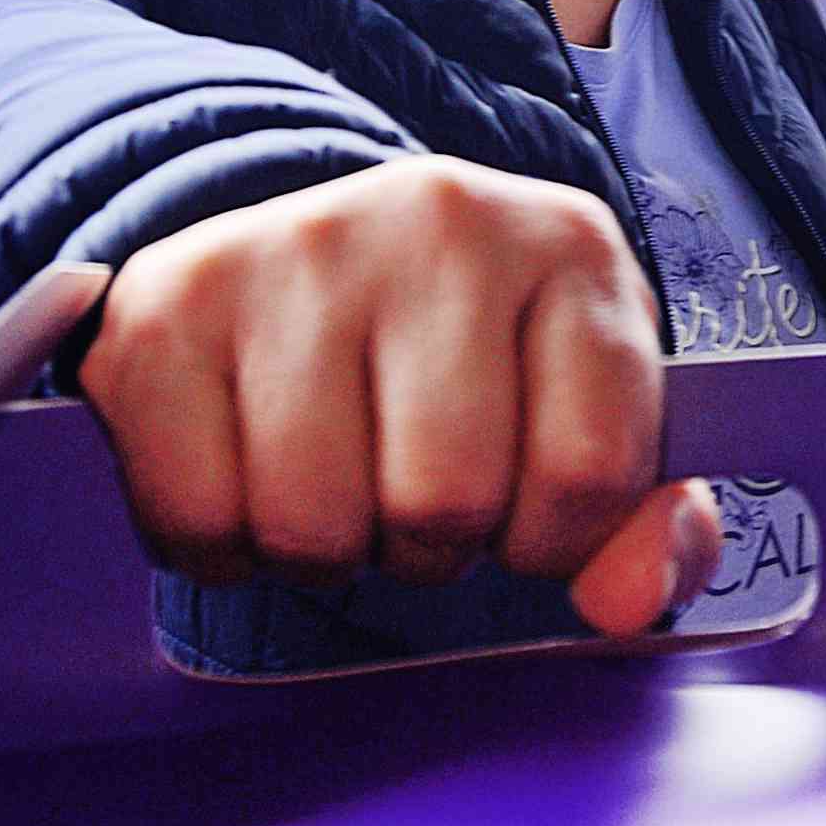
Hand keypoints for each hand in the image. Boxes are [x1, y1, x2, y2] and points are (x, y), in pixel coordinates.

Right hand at [69, 161, 722, 633]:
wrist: (316, 266)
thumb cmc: (479, 371)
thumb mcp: (596, 429)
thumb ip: (653, 532)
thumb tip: (626, 605)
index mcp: (570, 248)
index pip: (586, 476)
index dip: (551, 540)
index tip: (523, 506)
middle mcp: (439, 219)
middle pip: (441, 504)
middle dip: (428, 545)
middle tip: (408, 488)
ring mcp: (295, 247)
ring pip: (311, 523)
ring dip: (322, 550)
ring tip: (333, 479)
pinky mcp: (172, 300)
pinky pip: (196, 516)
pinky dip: (219, 541)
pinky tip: (246, 473)